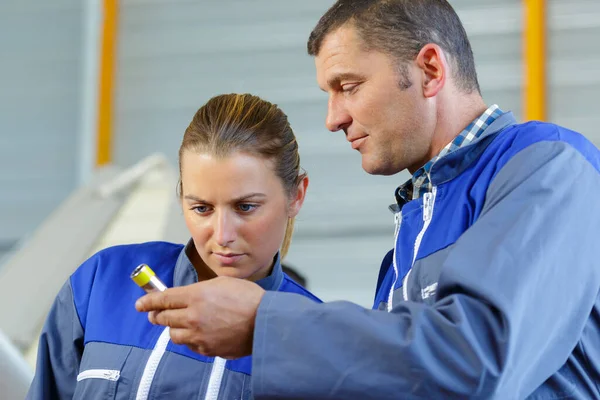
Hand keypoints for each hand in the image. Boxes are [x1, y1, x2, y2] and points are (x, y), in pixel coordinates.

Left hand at [135, 276, 264, 358]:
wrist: (265, 322)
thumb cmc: (248, 298)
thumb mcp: (222, 283)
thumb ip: (200, 289)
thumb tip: (188, 295)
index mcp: (195, 295)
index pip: (162, 299)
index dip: (147, 301)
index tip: (140, 304)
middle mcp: (192, 316)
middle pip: (163, 318)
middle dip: (156, 315)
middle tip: (155, 314)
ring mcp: (198, 335)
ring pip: (174, 334)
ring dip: (174, 328)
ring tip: (181, 324)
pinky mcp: (207, 349)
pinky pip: (191, 345)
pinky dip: (191, 339)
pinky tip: (200, 333)